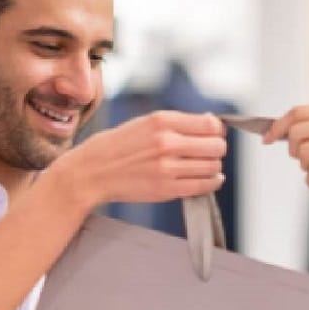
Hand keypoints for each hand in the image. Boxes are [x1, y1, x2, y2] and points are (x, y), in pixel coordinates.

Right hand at [49, 110, 225, 210]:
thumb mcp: (144, 123)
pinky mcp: (166, 189)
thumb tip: (210, 122)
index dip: (217, 130)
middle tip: (210, 152)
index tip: (214, 134)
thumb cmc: (116, 147)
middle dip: (217, 149)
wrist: (91, 172)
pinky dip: (212, 182)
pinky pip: (203, 185)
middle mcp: (166, 142)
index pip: (210, 124)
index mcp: (161, 121)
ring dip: (214, 166)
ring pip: (212, 166)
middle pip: (216, 145)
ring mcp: (167, 167)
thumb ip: (176, 122)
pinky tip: (209, 179)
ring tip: (206, 166)